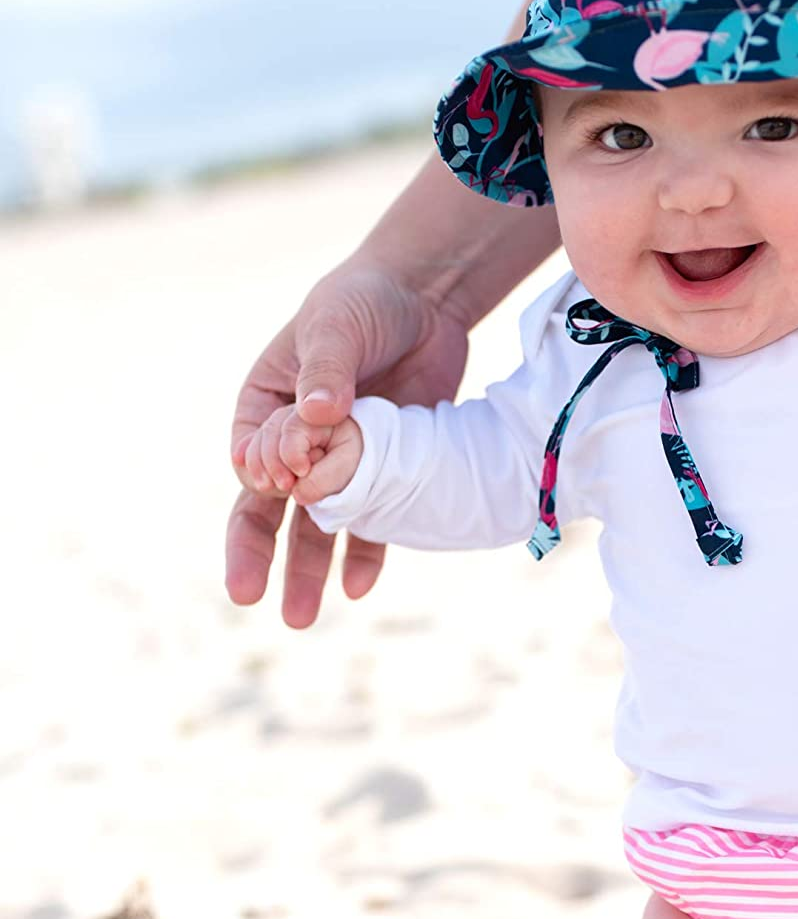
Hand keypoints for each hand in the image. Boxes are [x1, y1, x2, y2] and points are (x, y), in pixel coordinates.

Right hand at [225, 264, 469, 626]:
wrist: (426, 301)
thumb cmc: (364, 303)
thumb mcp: (335, 326)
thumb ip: (326, 370)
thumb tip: (315, 413)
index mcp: (264, 404)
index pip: (253, 457)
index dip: (265, 478)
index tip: (286, 482)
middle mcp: (296, 443)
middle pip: (267, 507)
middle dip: (258, 554)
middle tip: (249, 597)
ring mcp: (342, 461)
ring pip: (316, 526)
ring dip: (308, 570)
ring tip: (301, 617)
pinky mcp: (388, 470)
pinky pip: (373, 521)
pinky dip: (365, 553)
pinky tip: (360, 588)